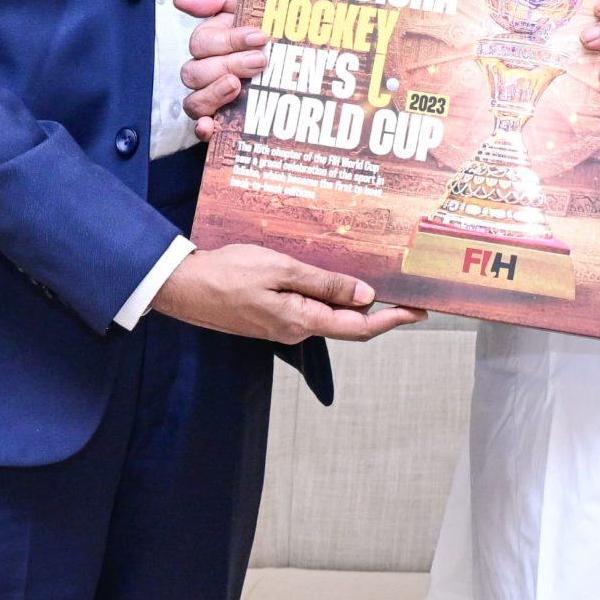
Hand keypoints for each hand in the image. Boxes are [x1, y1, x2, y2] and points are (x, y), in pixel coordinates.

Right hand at [150, 243, 422, 342]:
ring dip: (354, 299)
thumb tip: (366, 296)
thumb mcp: (281, 271)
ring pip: (329, 314)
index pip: (359, 327)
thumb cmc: (226, 274)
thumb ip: (324, 284)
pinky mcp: (269, 315)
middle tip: (407, 290)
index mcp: (301, 321)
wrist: (181, 286)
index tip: (419, 310)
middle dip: (381, 309)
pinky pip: (309, 307)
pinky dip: (329, 294)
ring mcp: (282, 323)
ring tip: (378, 278)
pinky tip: (334, 276)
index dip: (393, 319)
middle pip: (348, 322)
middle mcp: (296, 328)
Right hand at [176, 0, 268, 140]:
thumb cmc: (277, 22)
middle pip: (194, 72)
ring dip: (213, 93)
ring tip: (238, 86)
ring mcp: (214, 96)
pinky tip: (210, 125)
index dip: (227, 41)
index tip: (259, 36)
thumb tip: (181, 1)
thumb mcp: (251, 0)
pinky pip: (201, 129)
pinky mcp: (225, 120)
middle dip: (227, 64)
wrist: (311, 45)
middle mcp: (208, 70)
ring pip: (194, 101)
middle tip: (259, 61)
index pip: (202, 43)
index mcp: (212, 41)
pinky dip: (202, 128)